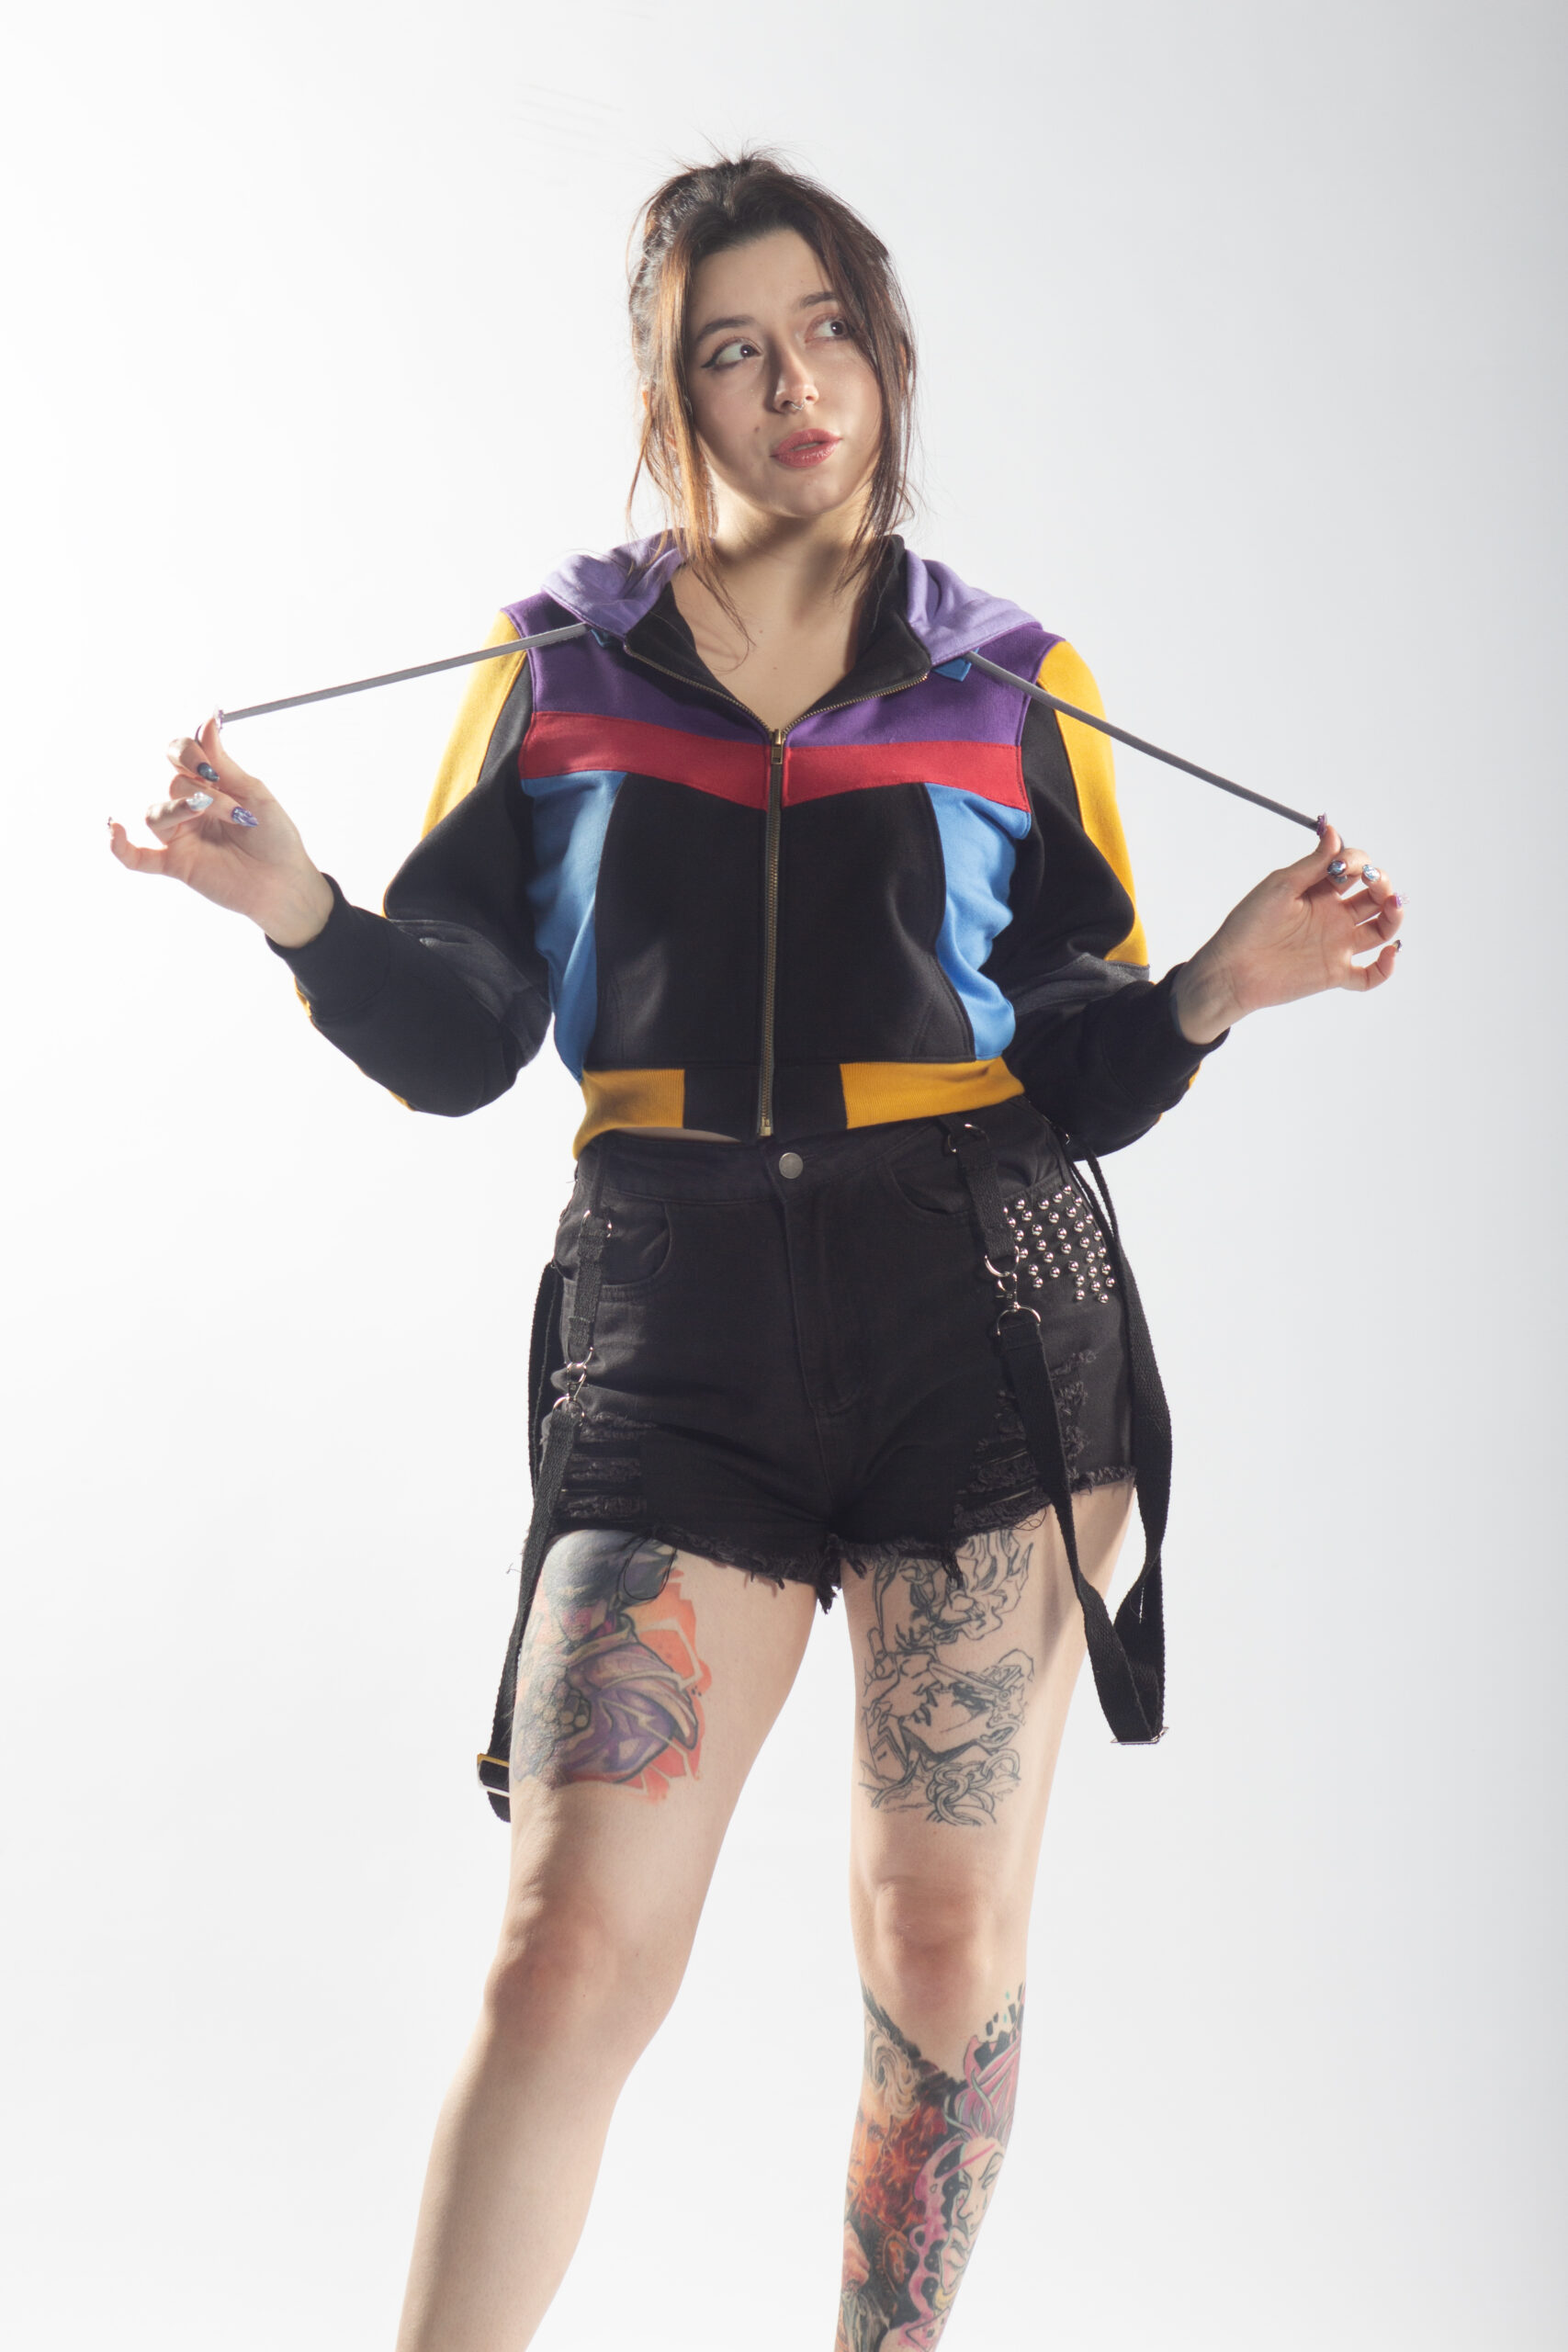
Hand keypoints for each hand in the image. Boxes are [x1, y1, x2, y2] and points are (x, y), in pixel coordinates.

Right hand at [109, 716, 334, 948]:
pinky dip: (119, 846)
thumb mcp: (253, 794)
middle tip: (236, 812)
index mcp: (208, 786)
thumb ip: (223, 763)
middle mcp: (189, 808)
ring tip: (214, 817)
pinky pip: (136, 857)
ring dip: (182, 810)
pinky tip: (114, 829)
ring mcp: (180, 836)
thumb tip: (206, 720)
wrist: (286, 881)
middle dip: (205, 793)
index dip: (187, 753)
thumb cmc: (274, 837)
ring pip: (156, 814)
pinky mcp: (176, 864)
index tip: (209, 766)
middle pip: (173, 784)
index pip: (179, 755)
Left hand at [1171, 822, 1403, 1044]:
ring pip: (1381, 929)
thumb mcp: (1281, 886)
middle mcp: (1334, 916)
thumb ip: (1312, 864)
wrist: (1230, 969)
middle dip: (1381, 883)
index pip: (1354, 869)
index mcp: (1321, 891)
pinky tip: (1389, 952)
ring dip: (1394, 915)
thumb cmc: (1248, 924)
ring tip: (1392, 904)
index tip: (1340, 865)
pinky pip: (1370, 975)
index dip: (1356, 861)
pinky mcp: (1335, 974)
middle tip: (1372, 881)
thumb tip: (1333, 831)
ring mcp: (1337, 945)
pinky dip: (1386, 968)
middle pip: (1374, 896)